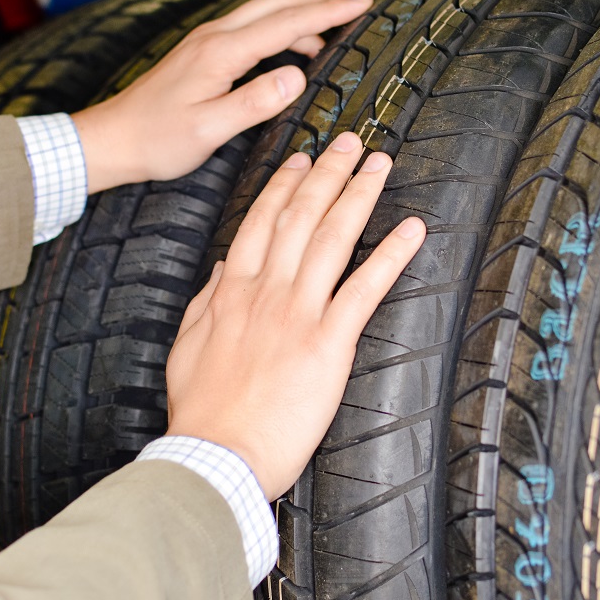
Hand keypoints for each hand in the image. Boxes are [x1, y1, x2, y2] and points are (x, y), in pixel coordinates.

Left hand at [71, 0, 372, 193]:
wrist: (112, 139)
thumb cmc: (157, 139)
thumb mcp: (210, 129)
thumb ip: (255, 102)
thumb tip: (297, 76)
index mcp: (221, 52)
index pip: (286, 22)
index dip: (328, 12)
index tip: (363, 4)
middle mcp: (214, 37)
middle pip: (276, 4)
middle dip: (319, 2)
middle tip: (356, 7)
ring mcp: (205, 42)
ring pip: (262, 13)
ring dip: (299, 14)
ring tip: (332, 32)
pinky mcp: (201, 53)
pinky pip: (249, 28)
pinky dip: (279, 28)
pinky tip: (290, 49)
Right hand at [164, 132, 425, 499]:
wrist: (215, 456)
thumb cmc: (202, 411)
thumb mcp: (188, 347)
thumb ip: (207, 301)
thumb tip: (223, 267)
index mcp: (231, 292)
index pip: (262, 223)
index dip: (285, 185)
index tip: (303, 158)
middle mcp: (266, 293)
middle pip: (301, 218)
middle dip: (328, 174)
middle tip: (351, 143)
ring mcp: (298, 315)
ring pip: (332, 240)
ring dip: (359, 197)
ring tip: (379, 166)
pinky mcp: (328, 345)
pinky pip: (364, 291)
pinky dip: (390, 256)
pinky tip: (411, 229)